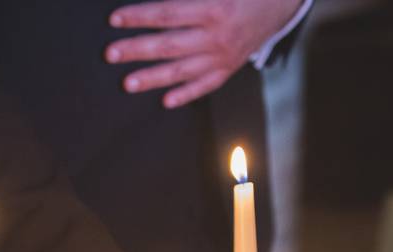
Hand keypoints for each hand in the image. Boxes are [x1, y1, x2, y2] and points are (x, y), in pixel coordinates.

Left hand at [106, 0, 303, 107]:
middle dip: (138, 49)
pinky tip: (166, 101)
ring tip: (128, 83)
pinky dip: (187, 94)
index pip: (168, 13)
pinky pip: (206, 85)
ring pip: (183, 70)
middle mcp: (217, 36)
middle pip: (170, 44)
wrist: (281, 5)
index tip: (115, 19)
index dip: (140, 16)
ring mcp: (223, 56)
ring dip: (153, 78)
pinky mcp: (229, 68)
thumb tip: (160, 3)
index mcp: (213, 8)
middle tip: (112, 54)